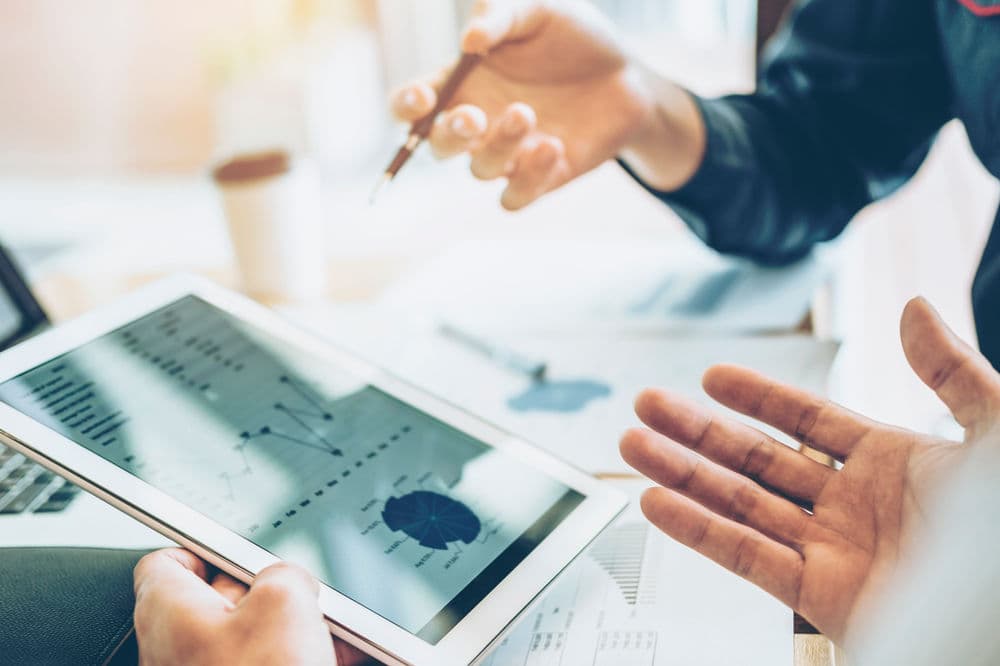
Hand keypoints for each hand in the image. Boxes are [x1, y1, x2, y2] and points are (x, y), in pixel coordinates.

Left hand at [133, 549, 371, 665]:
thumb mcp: (285, 599)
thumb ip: (284, 572)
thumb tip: (290, 580)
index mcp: (170, 610)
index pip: (168, 563)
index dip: (205, 549)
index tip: (233, 547)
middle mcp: (177, 649)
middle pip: (219, 600)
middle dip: (268, 593)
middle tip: (298, 591)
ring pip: (251, 640)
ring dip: (293, 631)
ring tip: (331, 631)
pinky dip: (299, 658)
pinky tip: (336, 657)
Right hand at [391, 0, 703, 209]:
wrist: (630, 73)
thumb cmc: (577, 37)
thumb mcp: (539, 9)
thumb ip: (501, 15)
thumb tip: (470, 41)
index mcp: (464, 82)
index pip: (413, 104)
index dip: (406, 106)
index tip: (423, 98)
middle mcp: (480, 123)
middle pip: (439, 145)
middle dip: (449, 135)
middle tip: (473, 118)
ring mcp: (509, 153)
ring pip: (480, 170)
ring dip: (497, 146)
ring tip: (527, 114)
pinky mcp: (541, 178)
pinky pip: (514, 197)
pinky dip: (527, 180)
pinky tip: (553, 146)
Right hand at [620, 297, 999, 644]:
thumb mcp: (999, 431)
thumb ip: (951, 373)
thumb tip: (913, 308)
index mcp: (894, 464)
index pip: (808, 422)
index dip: (758, 397)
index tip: (712, 376)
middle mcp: (855, 508)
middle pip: (757, 461)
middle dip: (697, 432)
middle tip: (648, 405)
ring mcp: (835, 552)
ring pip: (740, 506)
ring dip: (683, 476)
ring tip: (633, 447)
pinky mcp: (823, 599)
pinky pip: (748, 559)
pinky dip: (699, 532)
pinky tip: (659, 504)